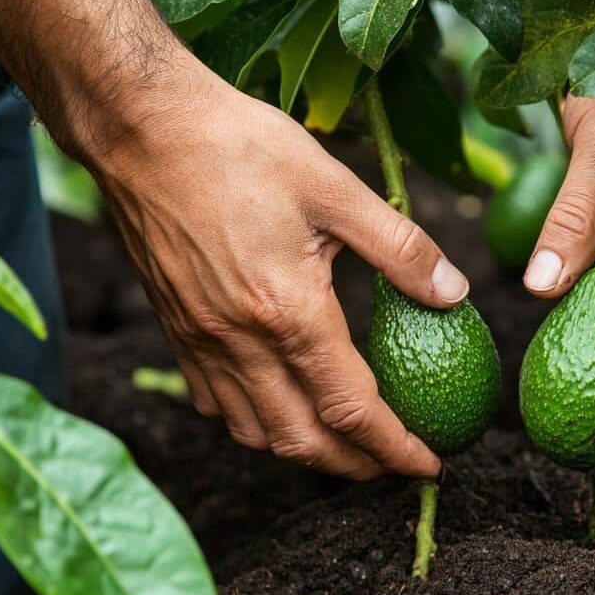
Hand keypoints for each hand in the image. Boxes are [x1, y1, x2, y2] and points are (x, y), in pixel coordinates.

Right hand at [89, 61, 467, 480]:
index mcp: (287, 310)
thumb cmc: (238, 146)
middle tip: (393, 466)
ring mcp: (201, 340)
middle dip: (355, 467)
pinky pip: (214, 402)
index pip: (352, 409)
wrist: (140, 126)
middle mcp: (240, 340)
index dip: (395, 448)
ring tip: (343, 445)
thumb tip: (454, 292)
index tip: (429, 465)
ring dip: (304, 452)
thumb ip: (400, 247)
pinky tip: (275, 404)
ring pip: (254, 432)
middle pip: (302, 441)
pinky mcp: (175, 327)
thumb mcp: (335, 187)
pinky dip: (252, 422)